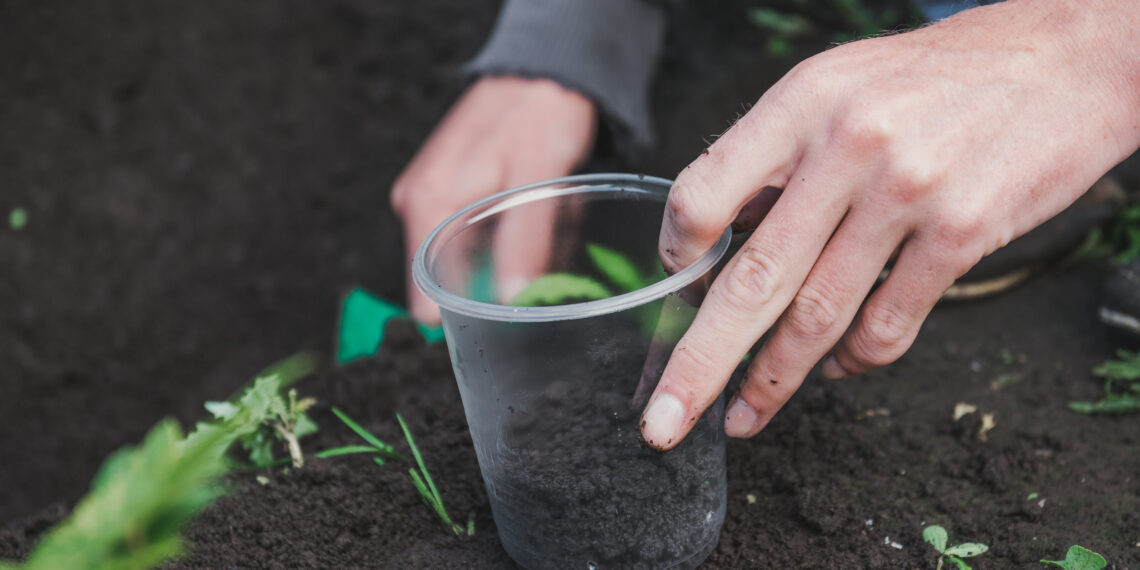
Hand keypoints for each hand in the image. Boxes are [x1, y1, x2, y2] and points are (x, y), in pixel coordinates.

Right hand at [391, 76, 595, 322]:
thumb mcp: (539, 177)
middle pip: (446, 283)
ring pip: (466, 262)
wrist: (547, 69)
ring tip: (540, 231)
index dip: (464, 319)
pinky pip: (476, 239)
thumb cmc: (541, 113)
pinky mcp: (451, 195)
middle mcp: (417, 204)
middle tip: (539, 264)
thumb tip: (510, 300)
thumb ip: (524, 240)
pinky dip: (506, 240)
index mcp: (426, 203)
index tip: (506, 325)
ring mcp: (432, 199)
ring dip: (504, 262)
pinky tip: (532, 220)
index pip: (424, 299)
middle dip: (493, 287)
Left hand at [641, 0, 1139, 448]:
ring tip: (742, 417)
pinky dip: (852, 363)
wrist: (1063, 59)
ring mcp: (905, 193)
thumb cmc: (938, 77)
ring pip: (816, 316)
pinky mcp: (960, 233)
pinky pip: (887, 324)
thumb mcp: (837, 86)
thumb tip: (717, 236)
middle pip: (749, 280)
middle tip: (662, 422)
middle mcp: (845, 147)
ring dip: (772, 381)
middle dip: (698, 364)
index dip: (673, 254)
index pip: (701, 195)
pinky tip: (834, 372)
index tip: (671, 285)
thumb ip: (776, 156)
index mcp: (799, 104)